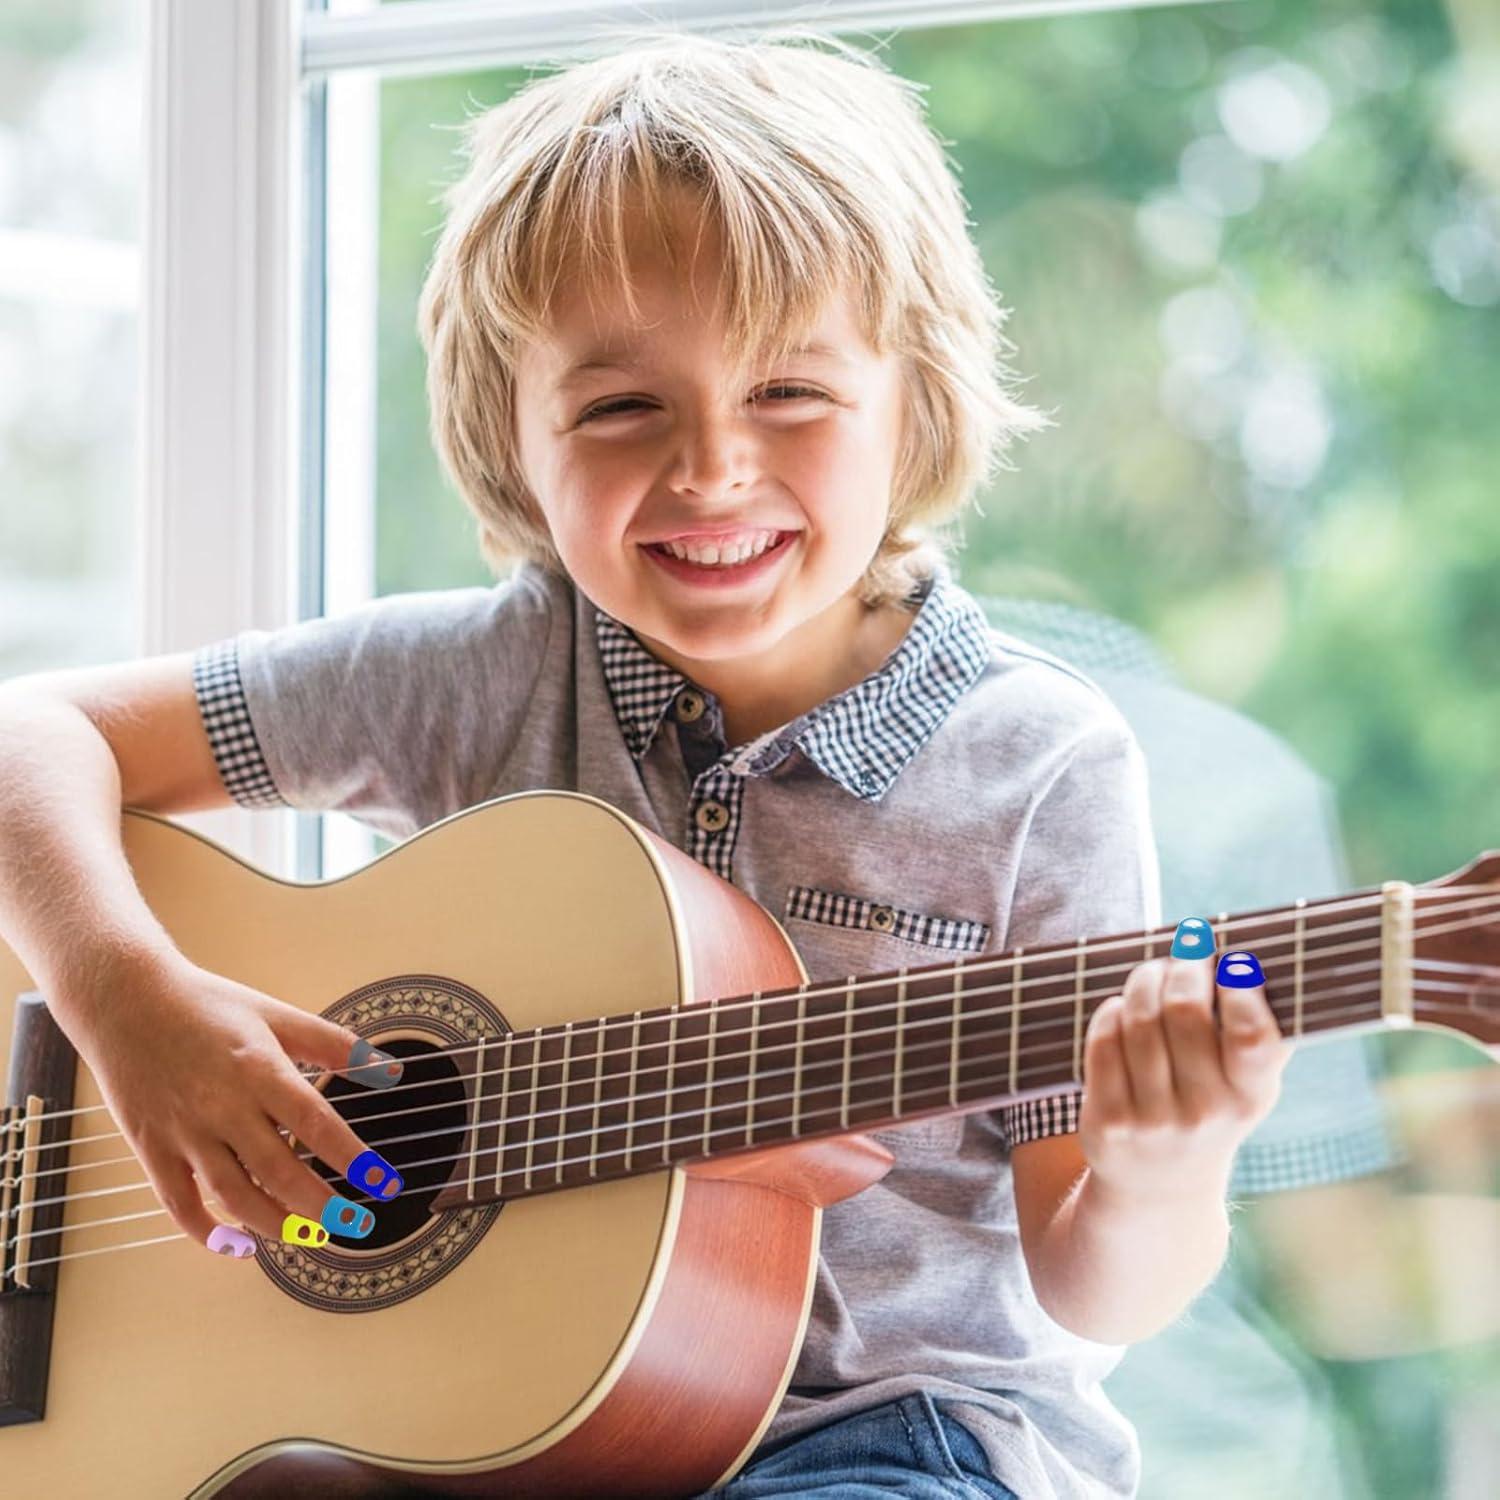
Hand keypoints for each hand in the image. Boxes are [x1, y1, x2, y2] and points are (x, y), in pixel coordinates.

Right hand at [72, 946, 402, 1251]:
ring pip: (234, 1195)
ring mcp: (185, 1132)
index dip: (351, 1157)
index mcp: (260, 1070)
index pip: (315, 1123)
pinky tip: (237, 1245)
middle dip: (321, 1206)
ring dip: (274, 1224)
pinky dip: (208, 1232)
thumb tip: (390, 1070)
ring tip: (307, 1237)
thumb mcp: (277, 1014)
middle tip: (354, 1225)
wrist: (125, 1001)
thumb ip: (334, 1044)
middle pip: (278, 1170)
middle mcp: (223, 1107)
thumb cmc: (208, 1005)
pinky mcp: (152, 1148)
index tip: (383, 1183)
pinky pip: (180, 1203)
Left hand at [1078, 918, 1288, 1202]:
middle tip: (1184, 954)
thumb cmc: (1209, 1111)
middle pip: (1183, 1010)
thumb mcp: (1247, 1088)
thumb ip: (1260, 1034)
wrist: (1158, 1190)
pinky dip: (1111, 1011)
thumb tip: (1255, 962)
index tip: (1233, 963)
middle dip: (1181, 968)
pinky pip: (1104, 1040)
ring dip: (1143, 981)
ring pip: (1138, 1018)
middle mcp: (1205, 1113)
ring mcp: (1152, 1120)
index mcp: (1251, 1098)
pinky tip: (1121, 1008)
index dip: (1241, 989)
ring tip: (1151, 974)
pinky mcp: (1108, 1121)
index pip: (1251, 1036)